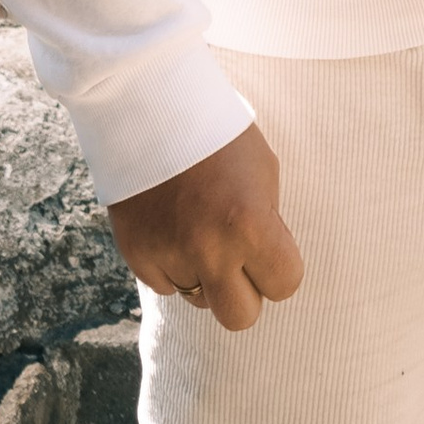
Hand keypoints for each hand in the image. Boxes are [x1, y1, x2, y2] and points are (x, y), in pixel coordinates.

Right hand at [109, 124, 304, 333]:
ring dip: (203, 273)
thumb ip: (267, 225)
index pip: (285, 285)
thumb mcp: (263, 172)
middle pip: (240, 318)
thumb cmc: (219, 134)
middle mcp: (209, 249)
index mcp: (251, 225)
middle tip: (237, 257)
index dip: (281, 267)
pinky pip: (164, 283)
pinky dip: (171, 261)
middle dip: (243, 291)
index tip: (270, 246)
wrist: (150, 105)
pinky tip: (170, 222)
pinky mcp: (137, 256)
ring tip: (198, 224)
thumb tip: (263, 267)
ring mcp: (169, 255)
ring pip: (199, 298)